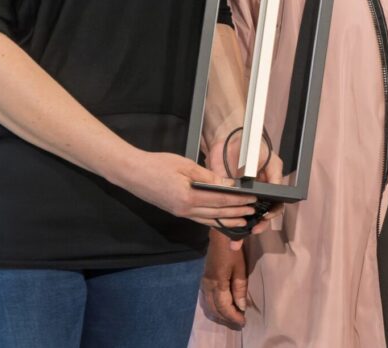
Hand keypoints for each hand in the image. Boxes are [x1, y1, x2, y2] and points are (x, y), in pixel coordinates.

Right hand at [115, 150, 257, 228]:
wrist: (133, 174)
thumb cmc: (158, 165)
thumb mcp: (185, 165)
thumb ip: (207, 176)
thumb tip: (227, 183)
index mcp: (189, 197)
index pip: (220, 200)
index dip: (238, 200)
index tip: (252, 198)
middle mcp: (186, 210)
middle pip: (217, 213)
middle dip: (237, 212)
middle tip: (253, 210)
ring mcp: (181, 213)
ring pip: (209, 220)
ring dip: (227, 220)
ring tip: (243, 220)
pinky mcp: (178, 212)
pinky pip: (200, 219)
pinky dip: (213, 221)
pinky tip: (222, 221)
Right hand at [200, 230, 249, 327]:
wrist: (219, 235)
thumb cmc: (233, 249)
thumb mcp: (240, 267)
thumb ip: (240, 287)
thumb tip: (241, 306)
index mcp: (217, 283)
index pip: (224, 306)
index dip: (233, 316)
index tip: (243, 322)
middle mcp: (208, 286)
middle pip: (215, 309)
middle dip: (227, 318)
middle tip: (239, 322)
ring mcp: (204, 283)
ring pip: (209, 306)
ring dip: (220, 314)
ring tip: (232, 317)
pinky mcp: (204, 280)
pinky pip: (206, 299)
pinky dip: (214, 307)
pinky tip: (221, 308)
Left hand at [206, 132, 283, 245]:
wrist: (227, 138)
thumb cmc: (252, 145)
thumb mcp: (267, 158)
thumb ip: (273, 174)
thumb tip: (276, 192)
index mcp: (270, 186)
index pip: (276, 204)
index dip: (272, 213)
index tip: (265, 216)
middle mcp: (257, 195)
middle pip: (261, 216)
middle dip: (258, 226)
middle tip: (253, 231)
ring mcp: (241, 197)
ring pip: (244, 219)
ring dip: (241, 232)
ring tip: (236, 241)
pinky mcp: (225, 198)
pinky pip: (226, 214)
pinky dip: (225, 225)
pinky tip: (223, 233)